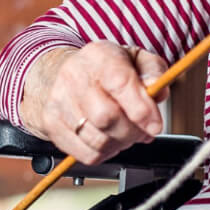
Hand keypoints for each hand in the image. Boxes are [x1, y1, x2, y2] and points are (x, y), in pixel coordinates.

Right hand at [21, 42, 169, 165]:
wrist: (61, 74)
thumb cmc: (104, 70)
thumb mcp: (135, 59)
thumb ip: (153, 72)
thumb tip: (157, 91)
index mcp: (99, 55)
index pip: (120, 82)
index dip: (141, 109)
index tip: (154, 125)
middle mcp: (73, 76)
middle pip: (107, 117)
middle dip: (132, 132)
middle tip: (141, 131)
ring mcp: (58, 101)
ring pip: (97, 140)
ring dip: (119, 144)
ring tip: (124, 134)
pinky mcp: (52, 125)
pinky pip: (85, 154)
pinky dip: (104, 154)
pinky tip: (108, 140)